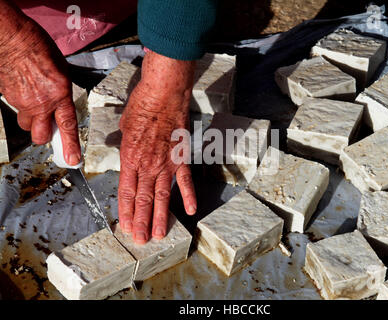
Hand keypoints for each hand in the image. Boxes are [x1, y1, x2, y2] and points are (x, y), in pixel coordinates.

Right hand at [0, 1, 79, 164]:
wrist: (11, 37)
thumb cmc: (38, 47)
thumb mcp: (62, 72)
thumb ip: (62, 93)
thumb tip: (60, 103)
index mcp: (60, 95)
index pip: (67, 127)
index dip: (70, 146)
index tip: (73, 160)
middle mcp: (41, 102)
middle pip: (40, 136)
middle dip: (44, 135)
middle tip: (46, 125)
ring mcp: (22, 102)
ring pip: (26, 123)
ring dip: (31, 118)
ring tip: (33, 99)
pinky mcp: (7, 97)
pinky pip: (15, 108)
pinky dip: (20, 102)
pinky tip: (22, 87)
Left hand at [118, 50, 196, 243]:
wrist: (164, 92)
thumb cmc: (141, 105)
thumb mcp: (124, 126)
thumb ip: (125, 144)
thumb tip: (126, 153)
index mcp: (129, 158)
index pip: (126, 192)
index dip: (127, 212)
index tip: (127, 227)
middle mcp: (147, 165)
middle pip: (144, 199)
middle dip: (141, 222)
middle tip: (141, 240)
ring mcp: (166, 163)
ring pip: (163, 196)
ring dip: (161, 217)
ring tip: (159, 235)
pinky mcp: (182, 157)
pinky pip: (186, 180)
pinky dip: (189, 195)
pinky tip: (190, 210)